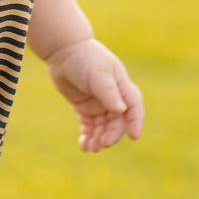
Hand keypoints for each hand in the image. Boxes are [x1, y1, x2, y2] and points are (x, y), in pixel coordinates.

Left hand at [45, 38, 143, 152]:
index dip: (136, 121)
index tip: (133, 136)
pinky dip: (87, 136)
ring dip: (99, 138)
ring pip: (103, 127)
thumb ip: (108, 92)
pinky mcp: (85, 108)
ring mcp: (99, 103)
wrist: (63, 51)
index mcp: (121, 86)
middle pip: (117, 121)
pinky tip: (83, 145)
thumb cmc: (84, 58)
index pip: (133, 106)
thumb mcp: (97, 73)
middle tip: (102, 144)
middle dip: (111, 134)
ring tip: (90, 148)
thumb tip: (121, 110)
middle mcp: (113, 97)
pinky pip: (89, 126)